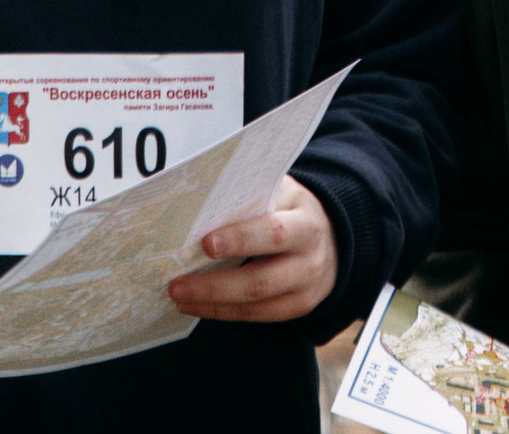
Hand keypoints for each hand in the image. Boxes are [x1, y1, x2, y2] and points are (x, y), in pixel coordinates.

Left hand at [168, 176, 337, 321]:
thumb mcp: (281, 193)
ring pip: (255, 303)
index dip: (240, 240)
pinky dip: (222, 312)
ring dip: (212, 302)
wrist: (331, 237)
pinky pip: (256, 315)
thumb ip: (251, 197)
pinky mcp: (297, 307)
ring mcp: (306, 288)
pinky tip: (196, 306)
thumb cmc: (291, 209)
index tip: (205, 243)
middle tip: (177, 284)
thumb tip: (201, 208)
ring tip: (179, 297)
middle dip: (214, 285)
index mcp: (306, 224)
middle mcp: (310, 260)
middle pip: (260, 280)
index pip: (273, 233)